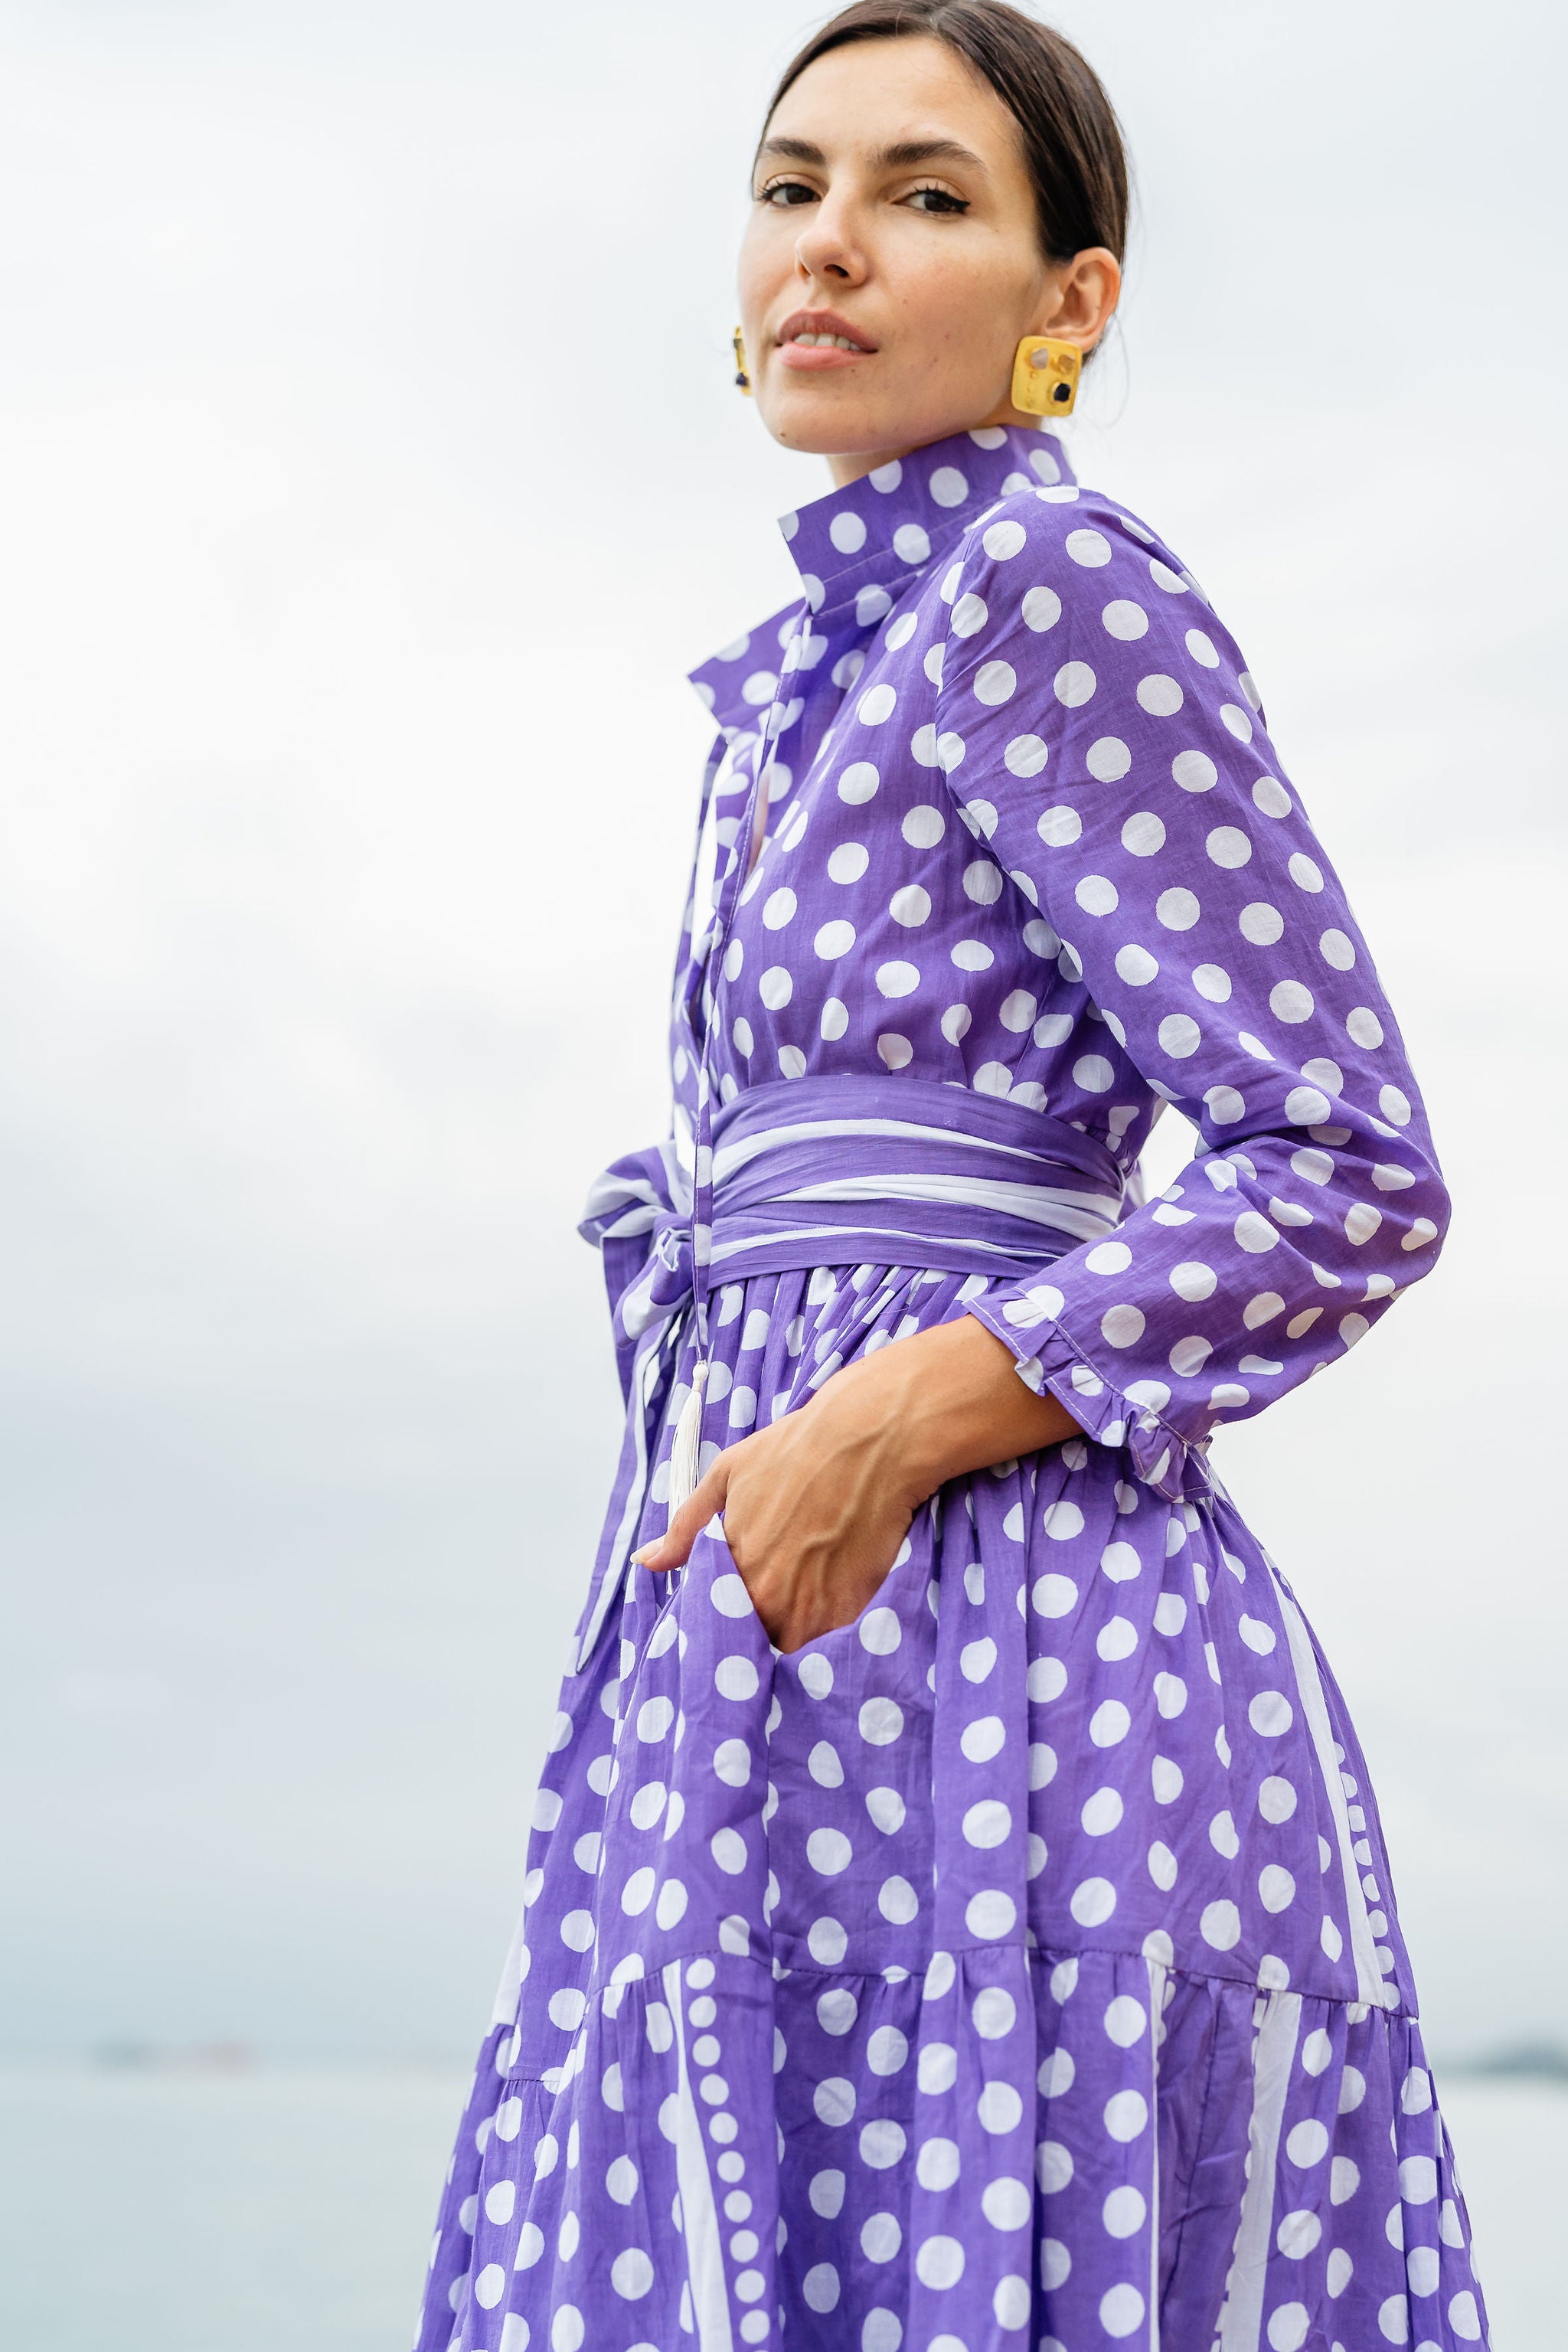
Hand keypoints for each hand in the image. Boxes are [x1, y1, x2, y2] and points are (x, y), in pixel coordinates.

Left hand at [633, 1313, 1083, 1653]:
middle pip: (749, 1631)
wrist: (871, 1439)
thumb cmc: (796, 1450)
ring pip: (787, 1637)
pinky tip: (834, 1575)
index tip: (730, 1595)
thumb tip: (645, 1562)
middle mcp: (764, 1595)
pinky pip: (826, 1633)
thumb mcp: (726, 1477)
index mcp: (728, 1566)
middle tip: (775, 1579)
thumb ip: (685, 1528)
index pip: (712, 1614)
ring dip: (790, 1618)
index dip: (721, 1606)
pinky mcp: (848, 1608)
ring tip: (806, 1575)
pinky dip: (826, 1613)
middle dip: (755, 1614)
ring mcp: (808, 1607)